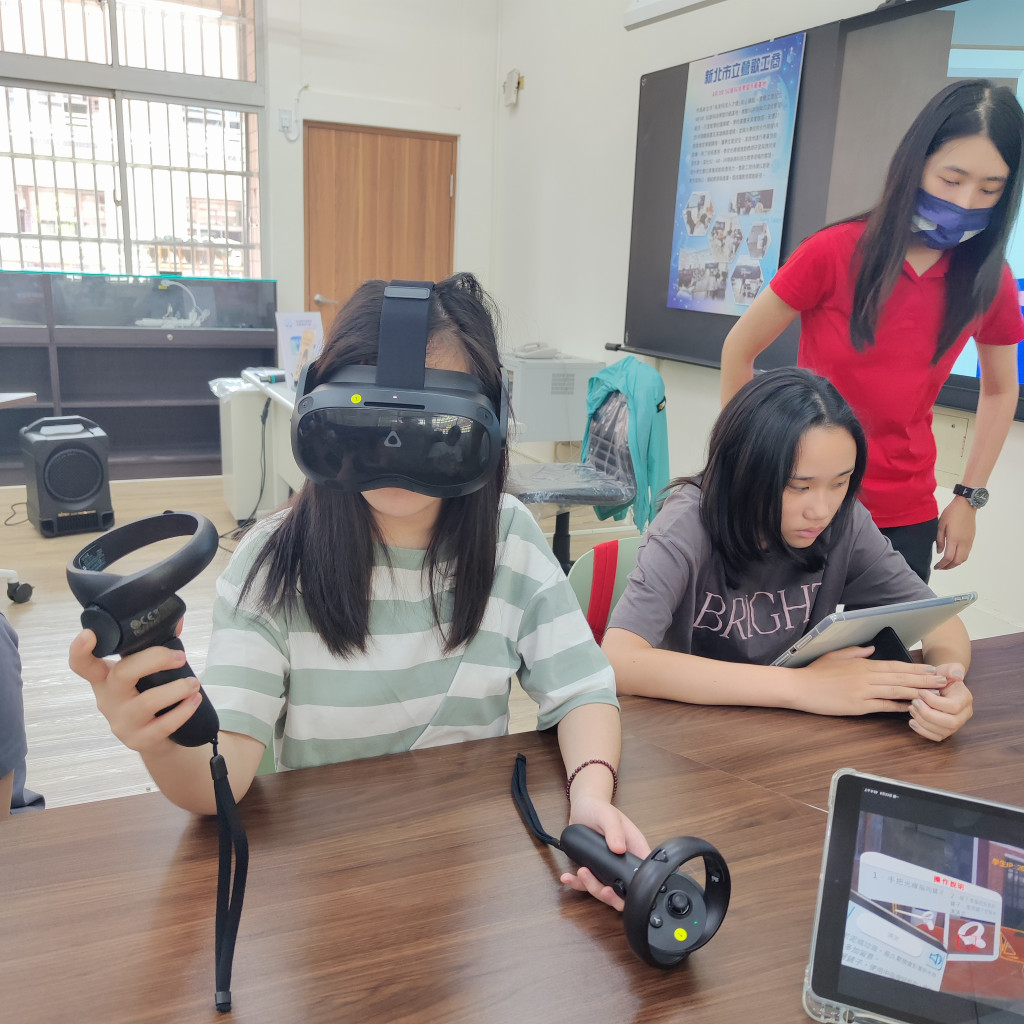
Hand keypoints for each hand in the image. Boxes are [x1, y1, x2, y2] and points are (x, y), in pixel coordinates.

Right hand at [69, 629, 204, 753]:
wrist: (155, 738)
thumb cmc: (148, 695)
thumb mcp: (146, 672)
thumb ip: (157, 644)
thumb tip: (176, 619)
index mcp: (105, 677)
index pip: (83, 664)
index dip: (80, 650)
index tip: (88, 634)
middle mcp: (108, 699)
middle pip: (122, 674)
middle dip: (154, 659)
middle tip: (180, 656)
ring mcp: (122, 722)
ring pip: (146, 702)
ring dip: (176, 689)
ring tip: (194, 683)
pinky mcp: (139, 739)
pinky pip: (163, 725)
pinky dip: (183, 711)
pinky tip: (195, 700)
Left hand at [559, 793, 651, 911]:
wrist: (582, 807)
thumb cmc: (599, 808)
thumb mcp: (608, 816)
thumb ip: (614, 830)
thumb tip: (619, 848)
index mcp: (635, 849)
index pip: (643, 874)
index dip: (637, 888)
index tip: (623, 890)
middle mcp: (623, 861)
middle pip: (624, 890)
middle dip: (612, 896)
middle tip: (603, 890)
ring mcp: (608, 867)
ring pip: (605, 890)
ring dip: (592, 887)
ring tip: (581, 873)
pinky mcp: (593, 868)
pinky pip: (586, 883)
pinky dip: (577, 883)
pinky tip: (567, 878)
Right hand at [795, 645, 952, 715]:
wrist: (800, 687)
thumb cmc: (815, 672)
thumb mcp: (835, 656)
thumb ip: (856, 652)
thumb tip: (872, 649)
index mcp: (862, 664)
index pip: (895, 665)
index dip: (915, 668)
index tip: (931, 669)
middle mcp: (866, 676)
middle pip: (901, 677)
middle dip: (924, 679)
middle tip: (943, 680)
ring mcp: (863, 691)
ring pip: (896, 690)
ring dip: (918, 691)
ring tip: (935, 692)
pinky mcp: (858, 706)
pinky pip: (883, 705)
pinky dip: (899, 706)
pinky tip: (912, 706)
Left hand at [908, 663, 972, 740]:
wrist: (939, 684)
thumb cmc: (942, 676)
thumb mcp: (947, 668)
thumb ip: (953, 669)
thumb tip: (957, 674)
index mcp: (965, 699)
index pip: (953, 706)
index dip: (934, 701)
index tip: (920, 692)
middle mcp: (964, 715)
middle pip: (950, 723)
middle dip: (928, 714)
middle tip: (913, 703)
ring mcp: (956, 725)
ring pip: (943, 732)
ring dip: (923, 722)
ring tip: (911, 709)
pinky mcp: (946, 730)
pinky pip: (937, 737)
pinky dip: (923, 732)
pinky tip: (912, 722)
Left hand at [935, 498, 976, 569]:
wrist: (966, 505)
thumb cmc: (952, 513)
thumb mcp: (941, 525)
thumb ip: (939, 540)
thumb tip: (939, 552)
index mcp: (954, 539)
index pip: (948, 557)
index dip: (942, 565)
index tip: (936, 567)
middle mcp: (963, 542)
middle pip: (957, 561)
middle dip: (948, 567)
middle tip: (940, 567)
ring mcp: (969, 541)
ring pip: (964, 558)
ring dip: (955, 564)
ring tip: (947, 564)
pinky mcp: (972, 539)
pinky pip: (967, 553)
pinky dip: (960, 558)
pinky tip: (954, 556)